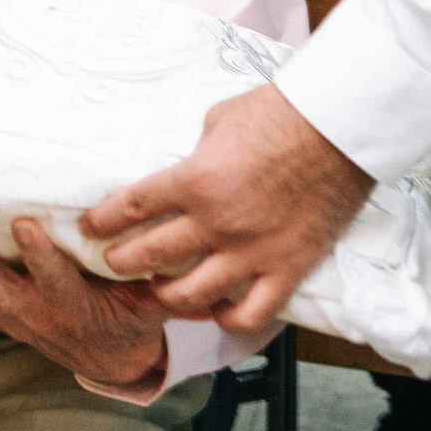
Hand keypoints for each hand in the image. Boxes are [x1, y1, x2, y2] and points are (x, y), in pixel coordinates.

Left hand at [0, 219, 166, 390]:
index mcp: (74, 307)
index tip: (26, 225)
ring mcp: (7, 314)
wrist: (111, 359)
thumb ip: (159, 282)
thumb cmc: (132, 318)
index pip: (57, 283)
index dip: (41, 258)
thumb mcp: (151, 302)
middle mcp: (33, 313)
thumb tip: (184, 261)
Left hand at [82, 85, 373, 333]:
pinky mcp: (288, 268)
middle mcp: (217, 222)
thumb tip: (184, 173)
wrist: (340, 126)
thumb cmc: (280, 112)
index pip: (132, 207)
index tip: (89, 227)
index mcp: (195, 179)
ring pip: (191, 295)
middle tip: (112, 263)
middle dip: (122, 262)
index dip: (103, 220)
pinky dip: (228, 318)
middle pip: (151, 255)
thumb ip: (196, 155)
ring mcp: (252, 251)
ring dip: (166, 296)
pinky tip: (218, 311)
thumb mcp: (219, 121)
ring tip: (158, 291)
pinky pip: (250, 313)